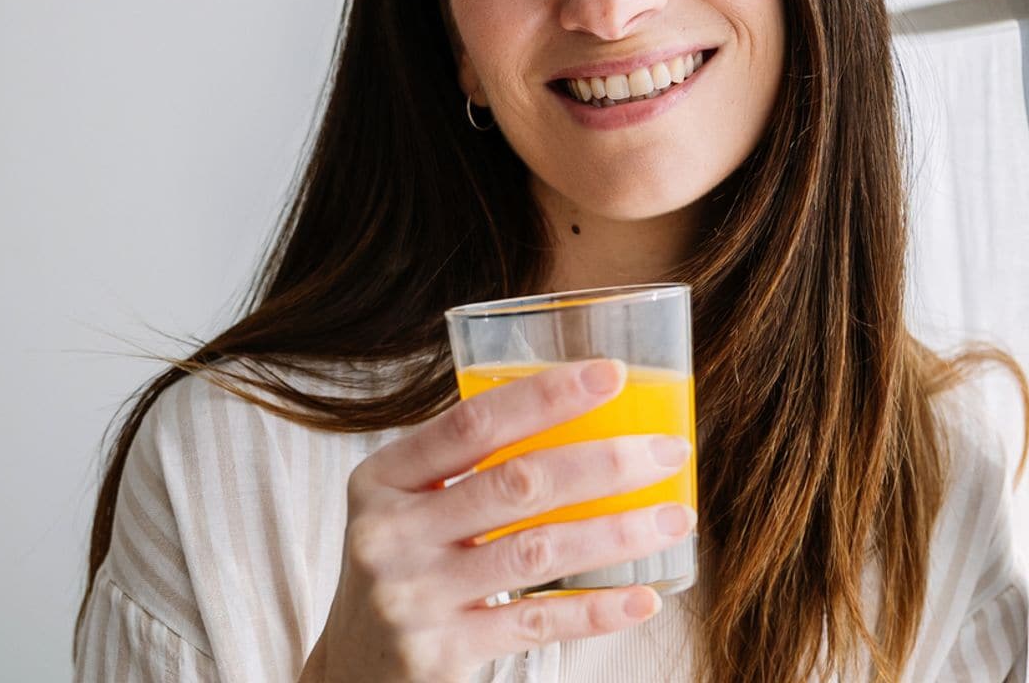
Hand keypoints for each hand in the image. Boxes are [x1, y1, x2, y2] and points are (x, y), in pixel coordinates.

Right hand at [299, 358, 695, 682]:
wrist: (353, 669)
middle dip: (605, 462)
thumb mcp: (405, 505)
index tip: (611, 374)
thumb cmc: (403, 566)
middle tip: (669, 451)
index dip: (545, 395)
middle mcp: (390, 534)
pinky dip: (597, 609)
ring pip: (537, 551)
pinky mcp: (441, 653)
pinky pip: (537, 623)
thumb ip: (466, 466)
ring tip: (676, 517)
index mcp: (383, 479)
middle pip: (517, 483)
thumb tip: (583, 413)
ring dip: (618, 532)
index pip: (472, 423)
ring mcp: (414, 597)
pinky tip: (645, 596)